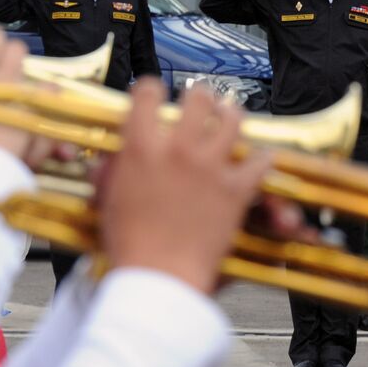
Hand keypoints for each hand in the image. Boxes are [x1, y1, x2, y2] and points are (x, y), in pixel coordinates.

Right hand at [97, 80, 269, 293]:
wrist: (159, 277)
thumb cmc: (130, 246)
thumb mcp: (108, 202)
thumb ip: (111, 173)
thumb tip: (106, 162)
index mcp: (141, 147)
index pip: (147, 94)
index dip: (152, 90)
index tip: (155, 94)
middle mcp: (178, 148)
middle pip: (197, 99)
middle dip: (199, 96)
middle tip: (199, 102)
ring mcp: (211, 166)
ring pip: (233, 119)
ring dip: (231, 114)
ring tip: (229, 115)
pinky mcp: (236, 189)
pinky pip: (259, 161)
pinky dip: (261, 157)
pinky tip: (259, 157)